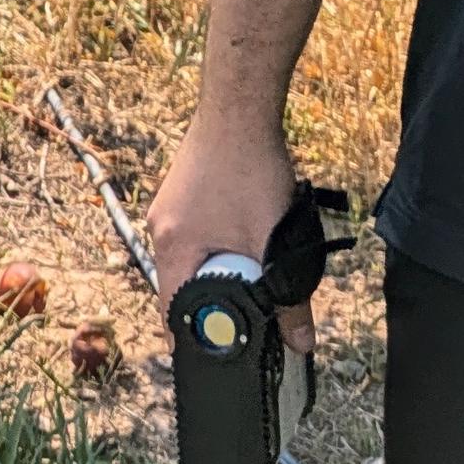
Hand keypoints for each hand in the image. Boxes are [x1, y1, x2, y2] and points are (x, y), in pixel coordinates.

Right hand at [143, 123, 308, 352]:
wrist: (240, 106)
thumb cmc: (249, 169)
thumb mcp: (273, 239)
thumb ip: (290, 297)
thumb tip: (302, 344)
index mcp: (173, 246)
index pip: (171, 310)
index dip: (191, 337)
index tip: (211, 357)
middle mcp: (161, 227)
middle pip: (180, 284)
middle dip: (212, 303)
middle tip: (244, 316)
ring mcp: (169, 206)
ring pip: (190, 258)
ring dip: (218, 270)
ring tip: (251, 273)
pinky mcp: (182, 190)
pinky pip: (194, 233)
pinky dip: (216, 246)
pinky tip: (245, 238)